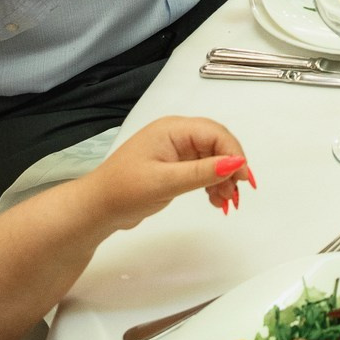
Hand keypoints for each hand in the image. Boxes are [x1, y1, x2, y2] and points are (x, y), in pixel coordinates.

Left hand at [75, 117, 252, 223]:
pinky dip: (212, 185)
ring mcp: (176, 151)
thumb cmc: (124, 191)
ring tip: (225, 203)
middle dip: (230, 169)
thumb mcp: (164, 182)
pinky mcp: (174, 167)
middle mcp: (177, 136)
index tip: (244, 179)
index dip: (234, 154)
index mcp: (173, 129)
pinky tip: (216, 201)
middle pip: (217, 145)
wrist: (96, 209)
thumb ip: (202, 172)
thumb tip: (236, 163)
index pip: (215, 134)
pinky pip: (203, 171)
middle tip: (236, 195)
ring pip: (213, 159)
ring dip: (223, 180)